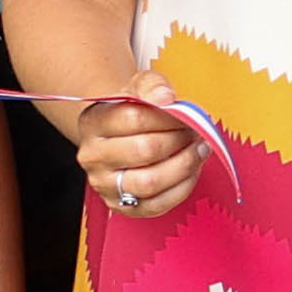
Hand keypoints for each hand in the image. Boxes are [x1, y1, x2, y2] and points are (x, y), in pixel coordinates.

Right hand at [74, 76, 210, 221]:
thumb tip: (165, 97)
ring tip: (199, 150)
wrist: (118, 137)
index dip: (168, 117)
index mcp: (92, 123)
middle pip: (145, 150)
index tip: (185, 115)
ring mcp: (105, 184)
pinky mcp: (121, 206)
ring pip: (150, 182)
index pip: (134, 118)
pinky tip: (191, 171)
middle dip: (178, 140)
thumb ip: (151, 85)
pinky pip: (157, 205)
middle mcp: (93, 156)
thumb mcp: (138, 88)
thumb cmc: (131, 112)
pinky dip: (182, 188)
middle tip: (195, 133)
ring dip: (184, 165)